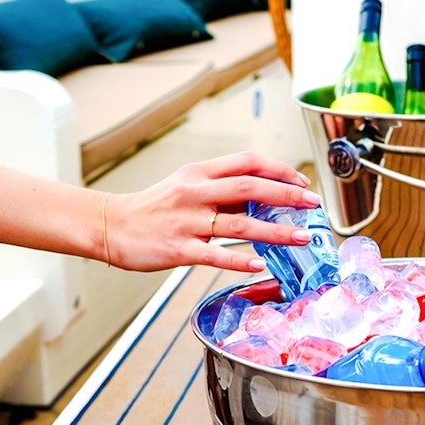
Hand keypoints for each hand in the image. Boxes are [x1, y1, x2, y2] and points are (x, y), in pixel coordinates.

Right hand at [105, 151, 321, 272]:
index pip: (247, 162)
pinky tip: (260, 263)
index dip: (279, 170)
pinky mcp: (178, 248)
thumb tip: (262, 197)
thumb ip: (221, 190)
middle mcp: (195, 192)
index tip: (302, 182)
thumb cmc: (153, 208)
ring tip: (301, 237)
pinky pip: (215, 253)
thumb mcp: (187, 187)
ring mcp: (187, 220)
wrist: (111, 225)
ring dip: (275, 230)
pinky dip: (240, 258)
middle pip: (249, 187)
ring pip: (239, 222)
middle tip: (313, 204)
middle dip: (287, 195)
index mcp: (199, 173)